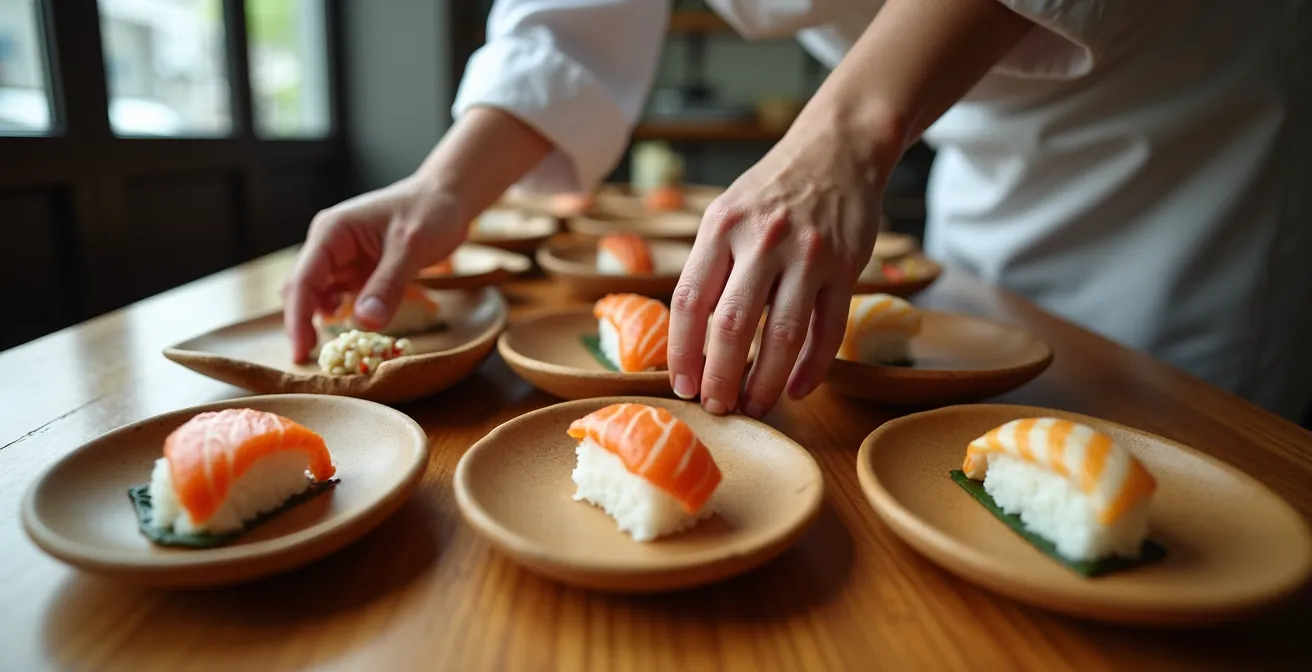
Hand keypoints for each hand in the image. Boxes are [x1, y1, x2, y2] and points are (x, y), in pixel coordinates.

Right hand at [282, 177, 465, 361]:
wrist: (448, 197)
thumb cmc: (430, 211)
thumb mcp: (411, 247)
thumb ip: (388, 284)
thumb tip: (364, 322)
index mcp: (332, 232)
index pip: (303, 280)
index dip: (298, 318)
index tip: (301, 353)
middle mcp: (330, 244)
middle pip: (304, 290)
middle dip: (304, 323)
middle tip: (312, 361)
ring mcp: (343, 258)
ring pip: (320, 296)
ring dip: (323, 321)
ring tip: (337, 349)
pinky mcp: (359, 270)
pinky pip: (344, 298)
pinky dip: (346, 315)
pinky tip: (357, 328)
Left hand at [667, 123, 885, 417]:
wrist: (837, 149)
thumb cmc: (772, 192)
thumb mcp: (727, 213)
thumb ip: (709, 266)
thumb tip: (689, 338)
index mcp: (720, 227)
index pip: (689, 301)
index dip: (681, 351)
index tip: (682, 385)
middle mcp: (762, 239)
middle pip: (730, 325)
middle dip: (719, 378)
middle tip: (717, 408)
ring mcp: (808, 253)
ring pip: (782, 334)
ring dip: (765, 381)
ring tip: (754, 407)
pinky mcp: (846, 266)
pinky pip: (827, 329)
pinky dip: (811, 367)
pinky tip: (795, 389)